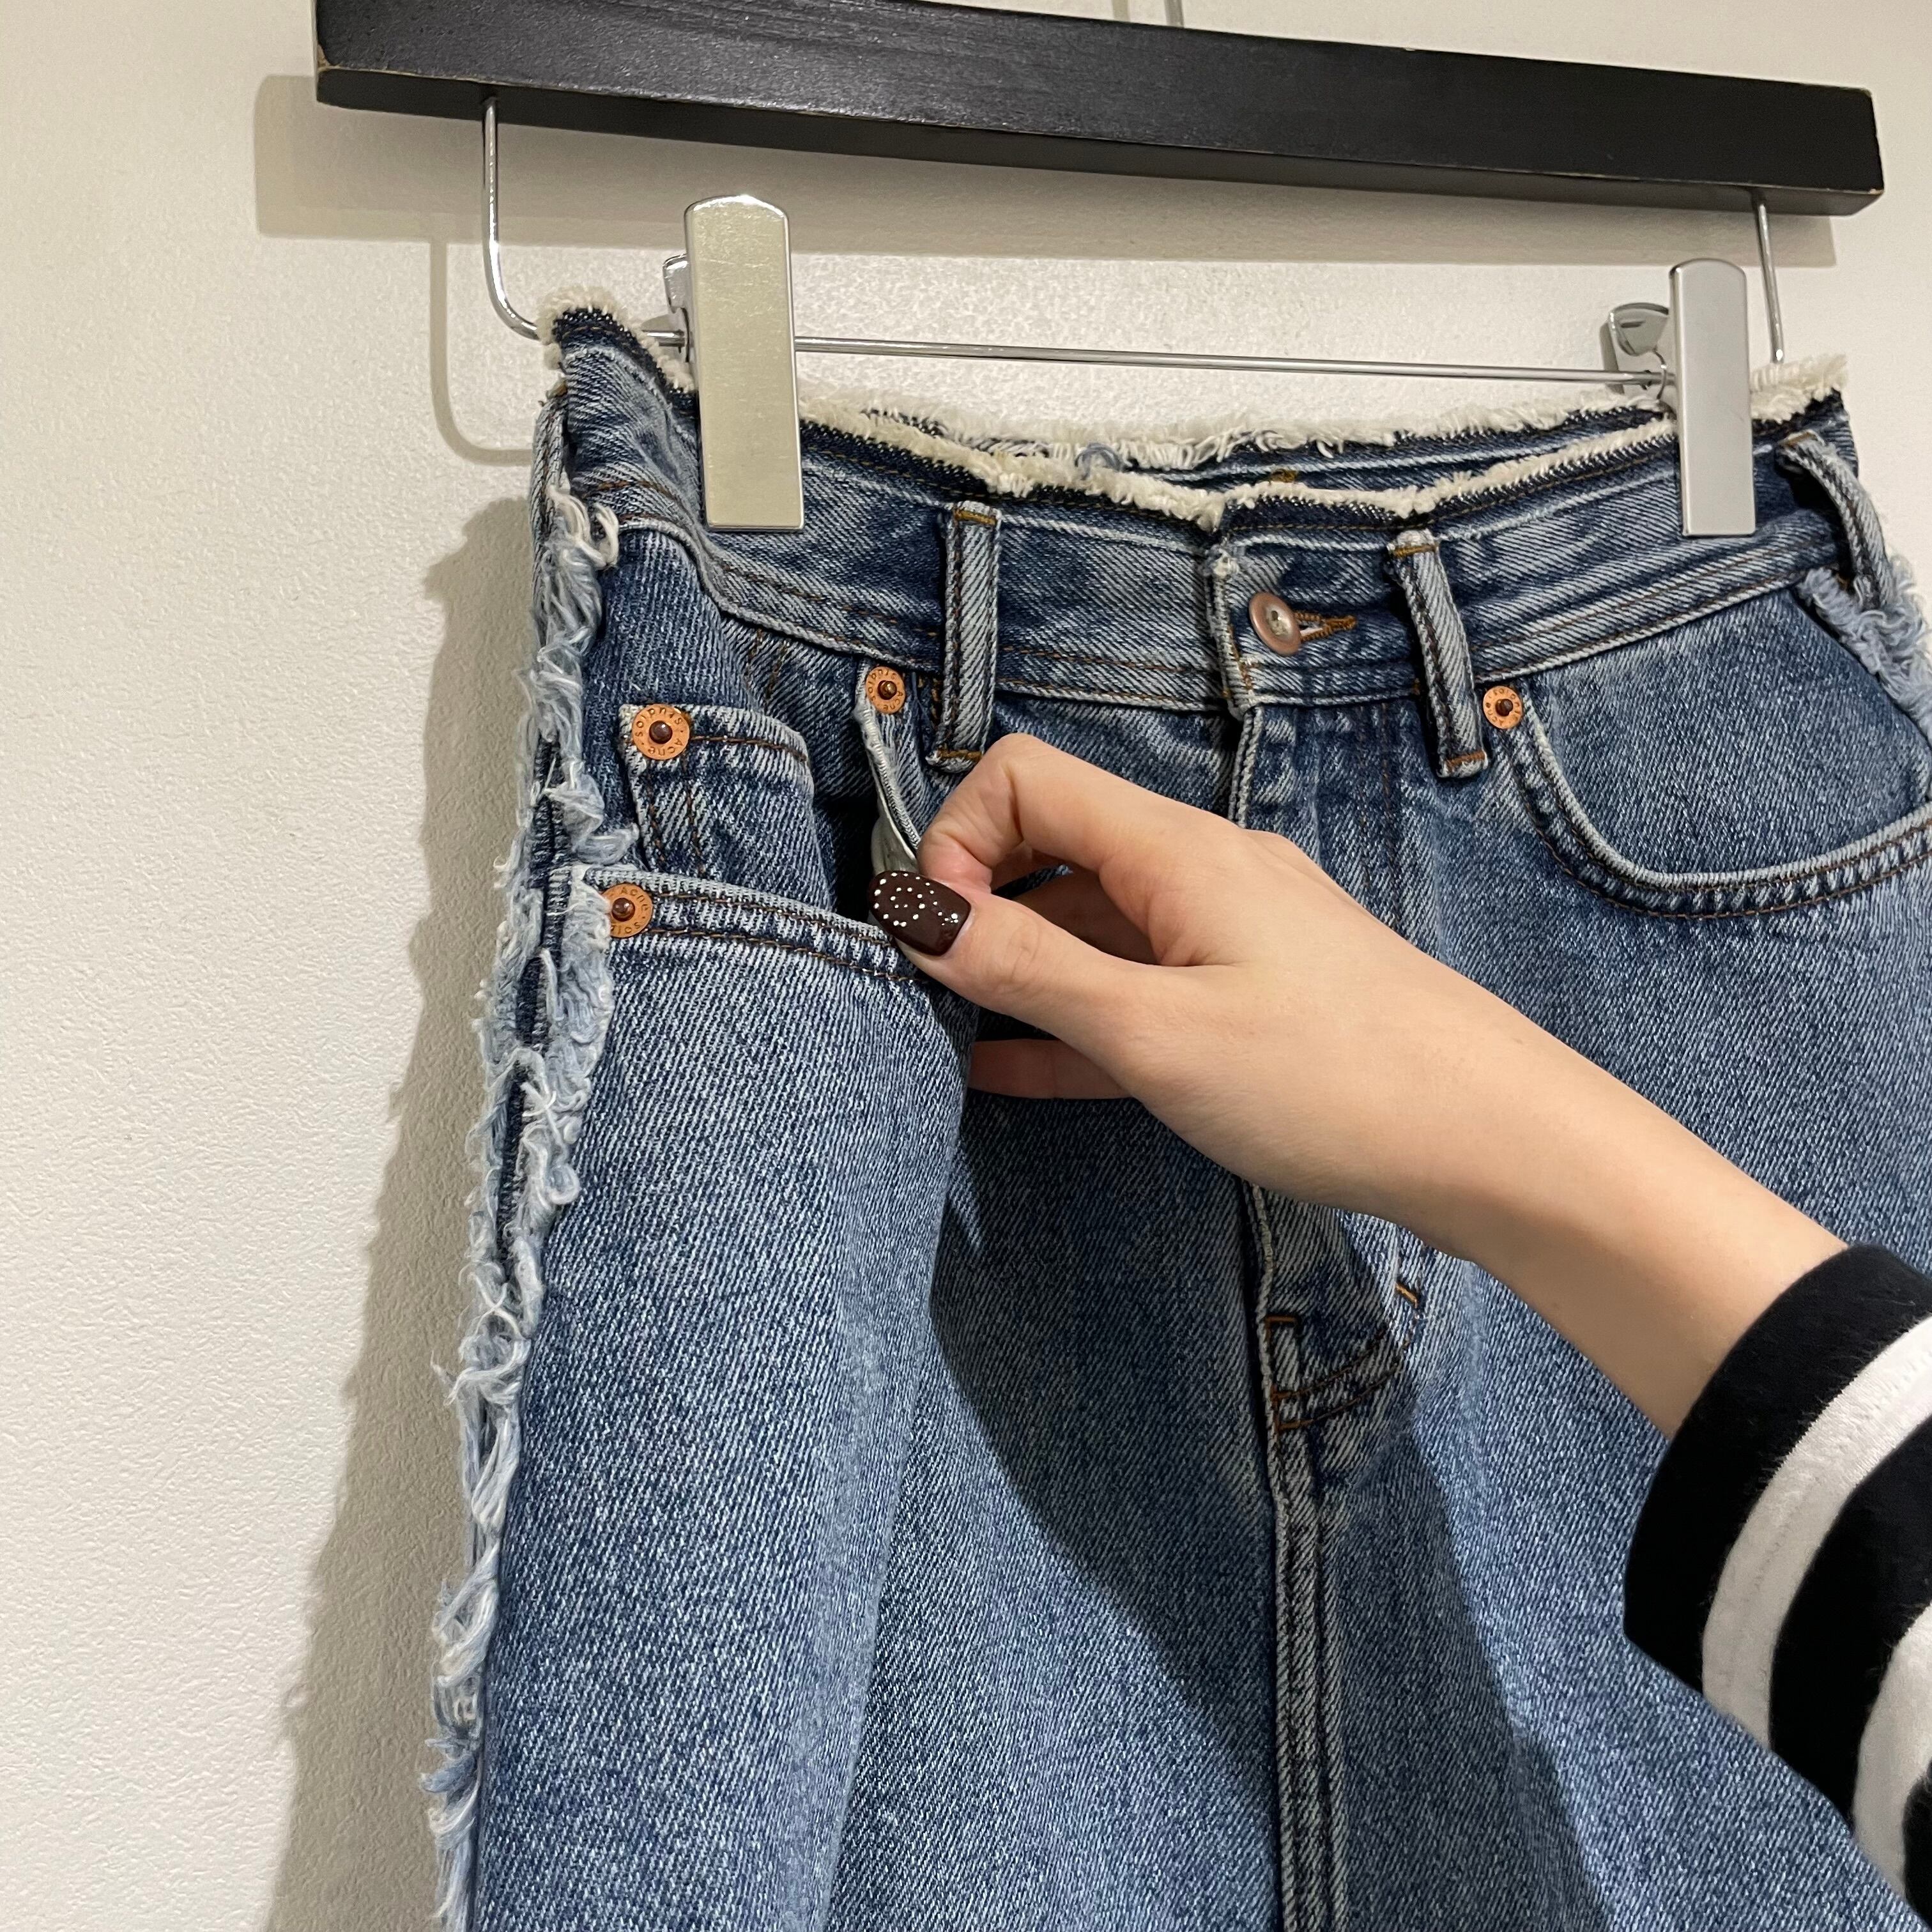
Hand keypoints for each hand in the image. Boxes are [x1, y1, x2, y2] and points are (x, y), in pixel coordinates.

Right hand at [877, 734, 1840, 1431]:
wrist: (1500, 1143)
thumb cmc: (1336, 1083)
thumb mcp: (1158, 1034)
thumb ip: (1035, 973)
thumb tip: (925, 919)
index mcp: (1176, 852)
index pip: (1025, 778)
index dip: (957, 839)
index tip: (936, 936)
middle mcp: (1202, 871)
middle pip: (1055, 842)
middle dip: (977, 898)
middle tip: (929, 986)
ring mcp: (1233, 932)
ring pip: (1094, 922)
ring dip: (1020, 966)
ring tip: (950, 1035)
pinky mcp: (1256, 995)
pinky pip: (1139, 985)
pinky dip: (1074, 1015)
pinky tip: (1016, 1070)